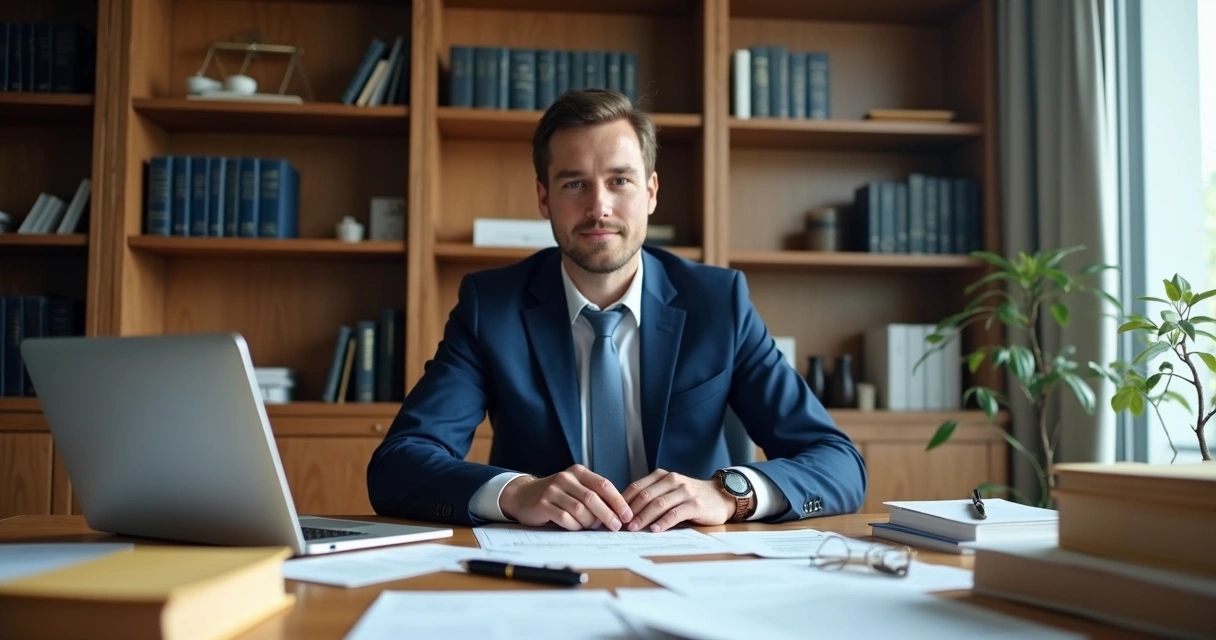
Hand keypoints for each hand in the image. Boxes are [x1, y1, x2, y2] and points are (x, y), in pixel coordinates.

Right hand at [499, 465, 633, 530]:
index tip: (628, 515)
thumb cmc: (556, 494)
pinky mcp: (543, 505)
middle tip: (616, 527)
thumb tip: (619, 513)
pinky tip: (575, 527)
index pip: (604, 485)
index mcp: (578, 472)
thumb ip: (594, 496)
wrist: (523, 495)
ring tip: (592, 527)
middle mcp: (565, 478)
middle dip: (608, 515)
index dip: (618, 501)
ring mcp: (553, 491)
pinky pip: (565, 519)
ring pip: (580, 510)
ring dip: (590, 522)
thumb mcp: (575, 488)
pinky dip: (574, 526)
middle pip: (593, 498)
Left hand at [621, 469, 734, 532]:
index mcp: (663, 476)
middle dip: (631, 511)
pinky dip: (664, 522)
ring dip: (644, 517)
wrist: (720, 496)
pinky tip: (655, 529)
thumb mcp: (670, 491)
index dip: (624, 501)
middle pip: (646, 495)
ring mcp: (685, 491)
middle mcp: (673, 480)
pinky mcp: (696, 504)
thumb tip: (625, 513)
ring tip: (634, 529)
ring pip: (659, 504)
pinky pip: (676, 513)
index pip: (637, 487)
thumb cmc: (690, 497)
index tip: (614, 515)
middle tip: (621, 525)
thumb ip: (652, 496)